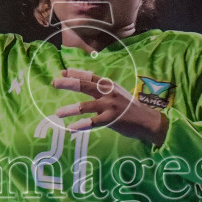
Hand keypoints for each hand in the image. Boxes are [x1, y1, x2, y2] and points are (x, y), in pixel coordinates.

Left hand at [51, 68, 168, 145]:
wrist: (147, 121)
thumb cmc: (129, 108)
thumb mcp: (117, 93)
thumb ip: (103, 88)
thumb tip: (86, 81)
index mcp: (109, 86)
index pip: (90, 76)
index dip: (76, 73)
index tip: (62, 71)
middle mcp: (108, 93)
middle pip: (85, 86)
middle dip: (68, 83)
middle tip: (54, 82)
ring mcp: (109, 106)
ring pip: (85, 107)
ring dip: (70, 109)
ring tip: (57, 113)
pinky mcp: (111, 120)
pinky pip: (92, 123)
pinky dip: (80, 126)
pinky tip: (70, 129)